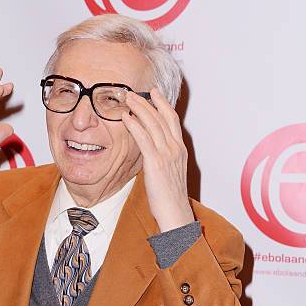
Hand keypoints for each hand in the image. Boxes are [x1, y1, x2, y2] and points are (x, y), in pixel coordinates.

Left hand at [122, 87, 193, 231]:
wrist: (175, 215)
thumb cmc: (170, 200)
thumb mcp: (168, 175)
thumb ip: (162, 160)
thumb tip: (150, 154)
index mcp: (180, 151)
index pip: (172, 120)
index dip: (163, 104)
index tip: (154, 93)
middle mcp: (175, 149)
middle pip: (162, 117)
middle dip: (148, 101)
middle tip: (135, 91)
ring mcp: (167, 155)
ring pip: (153, 124)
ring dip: (139, 108)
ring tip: (127, 98)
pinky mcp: (156, 163)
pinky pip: (144, 139)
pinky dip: (135, 125)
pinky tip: (126, 117)